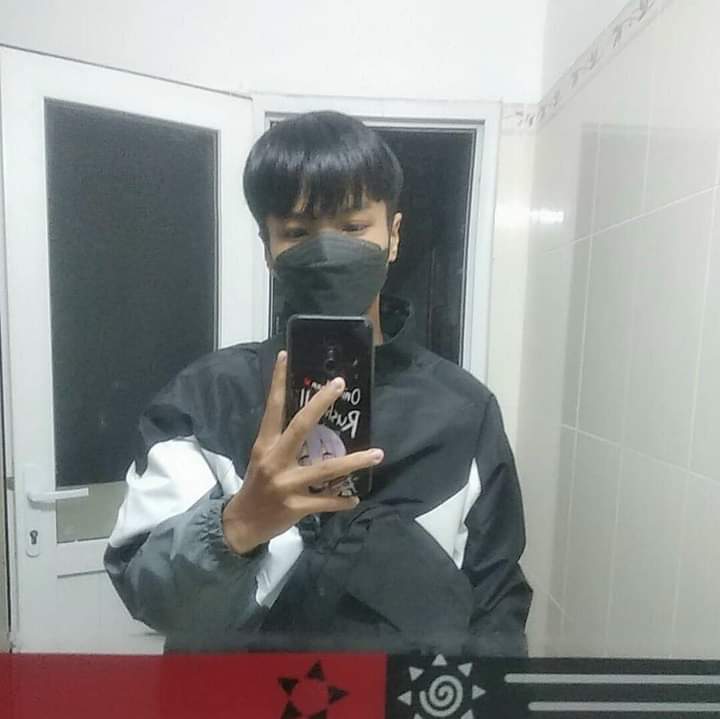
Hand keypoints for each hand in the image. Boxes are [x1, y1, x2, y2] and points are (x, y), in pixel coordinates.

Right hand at [222, 350, 382, 553]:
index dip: (276, 381)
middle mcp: (275, 460)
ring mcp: (286, 484)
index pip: (272, 408)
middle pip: (300, 427)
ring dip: (354, 461)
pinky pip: (325, 502)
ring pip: (325, 470)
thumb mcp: (263, 456)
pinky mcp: (295, 507)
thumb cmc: (257, 484)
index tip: (285, 356)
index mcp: (265, 444)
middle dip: (320, 404)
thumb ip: (283, 440)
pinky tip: (355, 497)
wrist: (242, 523)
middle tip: (340, 384)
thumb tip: (311, 419)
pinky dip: (342, 500)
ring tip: (377, 454)